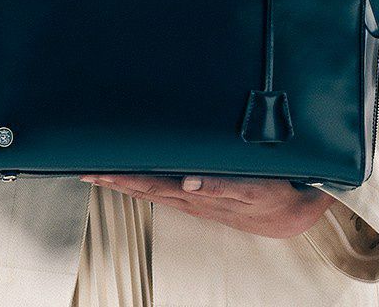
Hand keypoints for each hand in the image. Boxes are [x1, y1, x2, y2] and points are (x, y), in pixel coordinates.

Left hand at [79, 174, 335, 238]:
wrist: (294, 212)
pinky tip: (132, 179)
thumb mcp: (252, 189)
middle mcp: (191, 198)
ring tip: (98, 172)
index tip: (98, 169)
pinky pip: (166, 191)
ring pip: (152, 190)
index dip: (123, 175)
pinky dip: (146, 184)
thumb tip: (188, 183)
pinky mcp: (202, 199)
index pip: (150, 182)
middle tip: (84, 167)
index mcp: (197, 192)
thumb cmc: (273, 192)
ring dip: (125, 181)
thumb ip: (219, 186)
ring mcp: (195, 200)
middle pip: (144, 187)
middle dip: (114, 178)